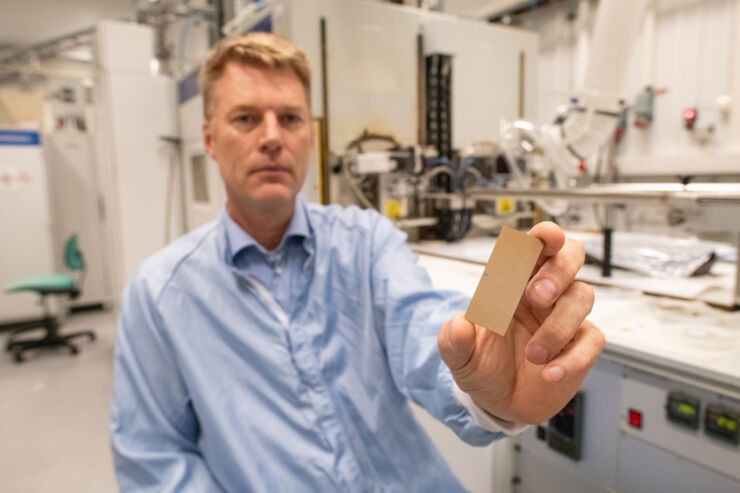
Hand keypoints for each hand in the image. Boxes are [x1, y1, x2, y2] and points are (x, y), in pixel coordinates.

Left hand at [437, 222, 604, 423]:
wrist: (499, 403)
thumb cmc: (482, 366)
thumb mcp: (459, 356)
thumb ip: (454, 340)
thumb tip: (458, 323)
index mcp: (512, 282)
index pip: (531, 247)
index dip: (542, 236)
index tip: (544, 237)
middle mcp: (542, 292)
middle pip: (569, 255)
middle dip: (558, 269)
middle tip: (536, 296)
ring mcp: (565, 317)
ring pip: (582, 296)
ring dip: (557, 326)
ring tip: (533, 355)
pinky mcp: (581, 345)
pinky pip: (592, 339)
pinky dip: (573, 358)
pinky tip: (550, 373)